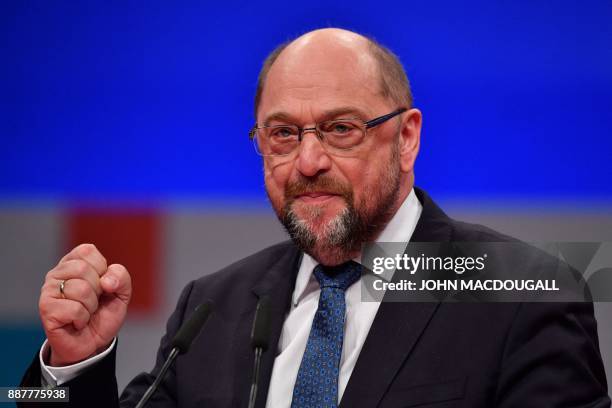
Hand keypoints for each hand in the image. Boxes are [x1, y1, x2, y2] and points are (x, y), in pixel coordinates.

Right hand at [39, 243, 131, 365]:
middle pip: (83, 269)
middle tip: (93, 302)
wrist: (93, 343)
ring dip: (90, 306)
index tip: (101, 286)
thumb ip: (121, 277)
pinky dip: (82, 319)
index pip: (88, 251)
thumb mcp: (121, 292)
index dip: (102, 270)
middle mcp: (57, 273)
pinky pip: (74, 309)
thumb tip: (106, 281)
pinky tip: (77, 323)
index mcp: (73, 262)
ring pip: (80, 289)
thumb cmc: (103, 314)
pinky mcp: (46, 309)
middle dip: (97, 290)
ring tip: (85, 313)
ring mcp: (48, 291)